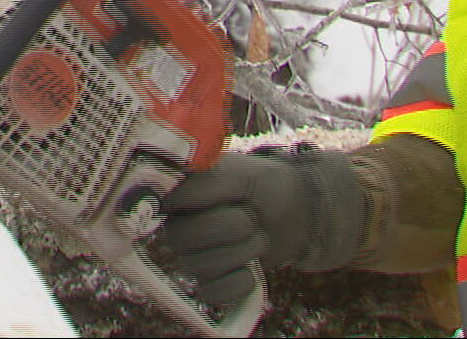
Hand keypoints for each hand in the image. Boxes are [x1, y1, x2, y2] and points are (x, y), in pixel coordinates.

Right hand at [160, 146, 365, 304]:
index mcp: (180, 197)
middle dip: (231, 228)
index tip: (232, 198)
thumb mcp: (241, 173)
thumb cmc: (265, 187)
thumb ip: (206, 182)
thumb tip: (170, 198)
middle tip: (252, 217)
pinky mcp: (212, 284)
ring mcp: (194, 258)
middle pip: (183, 240)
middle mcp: (179, 228)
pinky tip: (253, 269)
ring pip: (200, 267)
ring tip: (258, 237)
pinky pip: (212, 293)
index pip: (168, 206)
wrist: (298, 215)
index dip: (204, 205)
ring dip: (242, 252)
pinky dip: (240, 282)